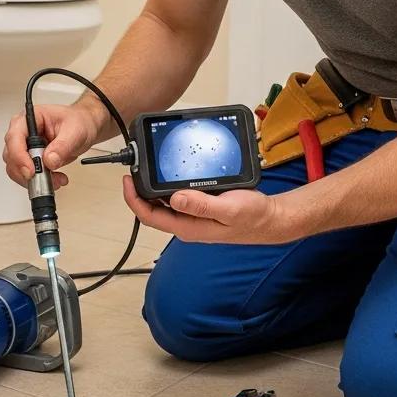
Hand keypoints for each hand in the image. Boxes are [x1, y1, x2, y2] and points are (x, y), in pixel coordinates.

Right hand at [2, 103, 102, 188]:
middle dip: (28, 172)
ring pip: (16, 169)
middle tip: (47, 178)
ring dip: (35, 179)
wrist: (84, 128)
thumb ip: (62, 145)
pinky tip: (56, 179)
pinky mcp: (30, 160)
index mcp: (30, 118)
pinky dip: (39, 182)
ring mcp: (24, 147)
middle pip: (11, 156)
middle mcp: (23, 132)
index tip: (31, 171)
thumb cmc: (77, 122)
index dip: (19, 156)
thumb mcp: (75, 131)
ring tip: (57, 179)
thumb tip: (49, 160)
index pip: (14, 137)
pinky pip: (26, 175)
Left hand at [122, 175, 299, 244]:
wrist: (269, 220)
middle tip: (133, 169)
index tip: (127, 181)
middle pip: (152, 210)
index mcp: (189, 227)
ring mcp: (192, 217)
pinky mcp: (199, 209)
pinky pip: (177, 199)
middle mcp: (187, 224)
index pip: (150, 216)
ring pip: (164, 204)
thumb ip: (202, 205)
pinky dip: (168, 187)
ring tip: (147, 169)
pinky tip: (170, 175)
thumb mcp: (229, 208)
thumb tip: (175, 199)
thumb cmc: (252, 218)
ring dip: (152, 189)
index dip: (134, 200)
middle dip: (138, 192)